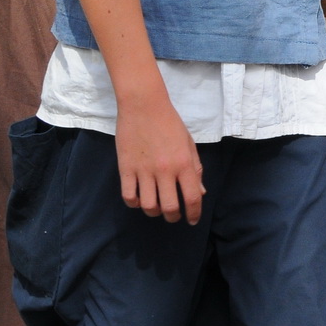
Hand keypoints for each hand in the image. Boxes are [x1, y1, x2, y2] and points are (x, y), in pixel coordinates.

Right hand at [116, 91, 203, 222]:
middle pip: (169, 207)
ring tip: (157, 207)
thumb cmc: (170, 123)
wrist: (144, 106)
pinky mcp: (125, 168)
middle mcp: (165, 170)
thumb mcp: (189, 144)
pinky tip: (139, 199)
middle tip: (174, 215)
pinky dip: (134, 203)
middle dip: (173, 217)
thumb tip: (200, 192)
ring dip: (154, 211)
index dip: (194, 213)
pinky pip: (128, 196)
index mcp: (184, 163)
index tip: (192, 220)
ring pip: (148, 206)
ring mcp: (144, 170)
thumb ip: (195, 168)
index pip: (192, 197)